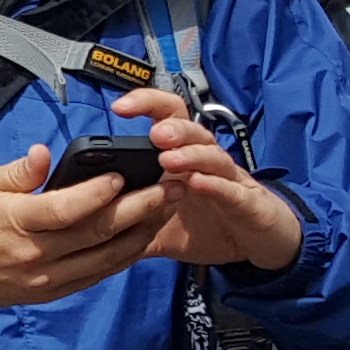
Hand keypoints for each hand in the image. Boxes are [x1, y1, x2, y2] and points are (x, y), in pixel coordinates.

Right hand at [0, 140, 168, 310]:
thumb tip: (45, 154)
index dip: (97, 193)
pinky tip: (144, 237)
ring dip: (142, 233)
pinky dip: (124, 256)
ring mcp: (48, 277)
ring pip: (106, 257)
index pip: (65, 209)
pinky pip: (98, 274)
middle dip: (139, 208)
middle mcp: (37, 254)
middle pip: (97, 232)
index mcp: (16, 222)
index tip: (122, 175)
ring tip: (168, 208)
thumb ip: (17, 172)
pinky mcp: (54, 291)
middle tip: (169, 187)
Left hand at [110, 91, 304, 275]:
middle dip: (172, 126)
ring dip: (190, 153)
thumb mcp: (161, 231)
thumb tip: (89, 228)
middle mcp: (206, 162)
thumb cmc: (211, 226)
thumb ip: (130, 226)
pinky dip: (215, 185)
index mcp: (184, 160)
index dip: (146, 105)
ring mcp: (229, 180)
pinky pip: (232, 190)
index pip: (166, 120)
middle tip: (153, 133)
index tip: (119, 106)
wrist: (260, 244)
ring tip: (168, 157)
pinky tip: (198, 183)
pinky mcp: (247, 202)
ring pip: (212, 155)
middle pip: (192, 128)